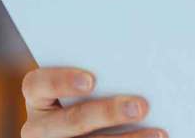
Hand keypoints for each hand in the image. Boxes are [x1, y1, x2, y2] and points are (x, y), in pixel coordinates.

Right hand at [20, 66, 165, 137]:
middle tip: (140, 106)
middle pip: (70, 121)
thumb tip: (136, 64)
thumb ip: (96, 78)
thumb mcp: (81, 91)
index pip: (37, 85)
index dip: (62, 81)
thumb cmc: (88, 99)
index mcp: (38, 100)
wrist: (83, 129)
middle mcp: (39, 129)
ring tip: (157, 133)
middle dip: (107, 113)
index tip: (92, 80)